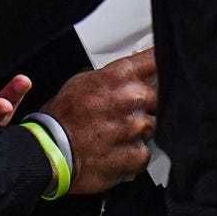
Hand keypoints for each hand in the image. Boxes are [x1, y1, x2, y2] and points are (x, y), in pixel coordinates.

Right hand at [39, 49, 156, 194]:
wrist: (49, 151)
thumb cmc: (62, 117)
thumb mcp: (83, 81)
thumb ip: (114, 77)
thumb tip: (134, 74)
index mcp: (119, 76)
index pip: (156, 60)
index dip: (162, 64)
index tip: (167, 67)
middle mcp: (132, 98)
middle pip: (159, 97)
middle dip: (145, 105)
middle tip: (123, 114)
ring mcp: (135, 128)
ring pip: (153, 126)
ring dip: (138, 131)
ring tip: (114, 135)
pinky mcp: (136, 154)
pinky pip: (146, 152)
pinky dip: (133, 154)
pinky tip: (115, 151)